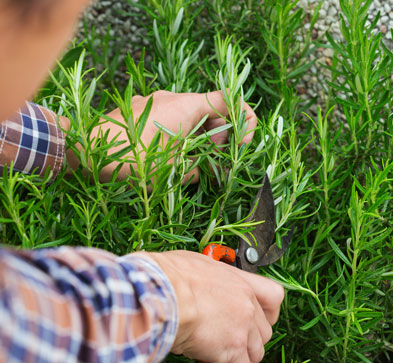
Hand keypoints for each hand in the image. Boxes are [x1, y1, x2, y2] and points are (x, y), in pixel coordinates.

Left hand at [64, 90, 256, 181]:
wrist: (84, 150)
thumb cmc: (131, 159)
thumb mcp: (172, 170)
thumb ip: (198, 169)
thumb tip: (206, 171)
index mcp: (186, 107)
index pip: (229, 99)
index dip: (244, 119)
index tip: (242, 142)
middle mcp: (173, 98)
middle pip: (212, 110)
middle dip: (220, 136)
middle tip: (214, 162)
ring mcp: (155, 102)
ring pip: (191, 116)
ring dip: (200, 138)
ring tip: (192, 163)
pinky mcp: (142, 110)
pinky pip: (172, 118)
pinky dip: (181, 134)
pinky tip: (171, 156)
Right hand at [143, 250, 283, 362]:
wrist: (159, 291)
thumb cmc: (165, 277)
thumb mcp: (194, 267)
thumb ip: (205, 283)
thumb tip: (193, 293)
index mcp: (238, 280)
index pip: (272, 296)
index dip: (267, 314)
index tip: (257, 324)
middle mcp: (246, 302)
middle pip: (263, 332)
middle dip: (247, 345)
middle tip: (226, 352)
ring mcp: (243, 326)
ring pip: (254, 355)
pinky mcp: (233, 348)